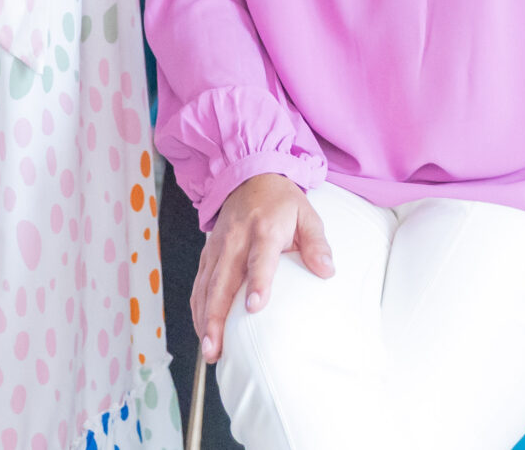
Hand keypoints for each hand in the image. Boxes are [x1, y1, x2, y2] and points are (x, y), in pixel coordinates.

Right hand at [190, 174, 333, 361]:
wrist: (249, 175)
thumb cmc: (281, 201)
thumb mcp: (307, 215)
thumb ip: (317, 244)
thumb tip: (327, 271)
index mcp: (264, 229)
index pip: (259, 259)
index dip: (257, 283)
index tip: (254, 308)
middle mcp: (236, 240)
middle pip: (223, 281)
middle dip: (217, 317)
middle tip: (217, 347)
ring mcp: (218, 247)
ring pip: (206, 287)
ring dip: (205, 319)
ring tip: (209, 349)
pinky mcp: (208, 253)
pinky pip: (199, 284)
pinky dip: (197, 308)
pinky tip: (202, 330)